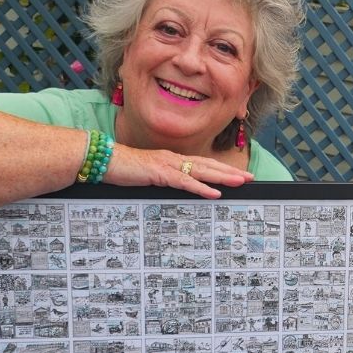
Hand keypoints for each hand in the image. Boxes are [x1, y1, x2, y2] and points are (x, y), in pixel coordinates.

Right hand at [105, 145, 254, 198]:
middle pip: (208, 165)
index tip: (238, 174)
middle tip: (250, 177)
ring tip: (240, 181)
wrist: (103, 160)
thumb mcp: (148, 175)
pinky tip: (214, 193)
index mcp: (172, 159)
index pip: (202, 163)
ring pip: (201, 170)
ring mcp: (167, 164)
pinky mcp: (159, 173)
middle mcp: (173, 159)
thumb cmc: (123, 169)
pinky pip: (185, 181)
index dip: (221, 168)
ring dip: (222, 176)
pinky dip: (201, 187)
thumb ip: (163, 180)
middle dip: (230, 171)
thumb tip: (176, 189)